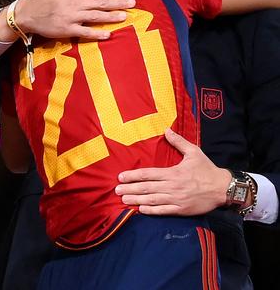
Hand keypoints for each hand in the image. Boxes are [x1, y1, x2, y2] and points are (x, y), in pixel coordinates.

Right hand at [17, 0, 134, 40]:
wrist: (29, 12)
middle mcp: (76, 3)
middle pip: (101, 2)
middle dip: (118, 2)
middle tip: (133, 3)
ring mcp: (72, 17)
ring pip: (95, 16)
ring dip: (111, 16)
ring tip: (124, 16)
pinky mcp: (67, 29)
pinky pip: (84, 32)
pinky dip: (96, 33)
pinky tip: (107, 34)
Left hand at [115, 129, 230, 215]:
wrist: (223, 188)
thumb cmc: (207, 170)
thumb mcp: (194, 152)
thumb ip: (178, 142)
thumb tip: (166, 129)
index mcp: (173, 173)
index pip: (148, 174)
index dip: (133, 176)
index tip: (121, 177)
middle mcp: (172, 186)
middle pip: (146, 188)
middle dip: (130, 189)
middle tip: (116, 190)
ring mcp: (176, 199)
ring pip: (152, 200)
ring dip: (136, 200)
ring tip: (124, 200)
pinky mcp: (182, 210)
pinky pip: (163, 211)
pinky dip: (151, 211)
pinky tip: (140, 210)